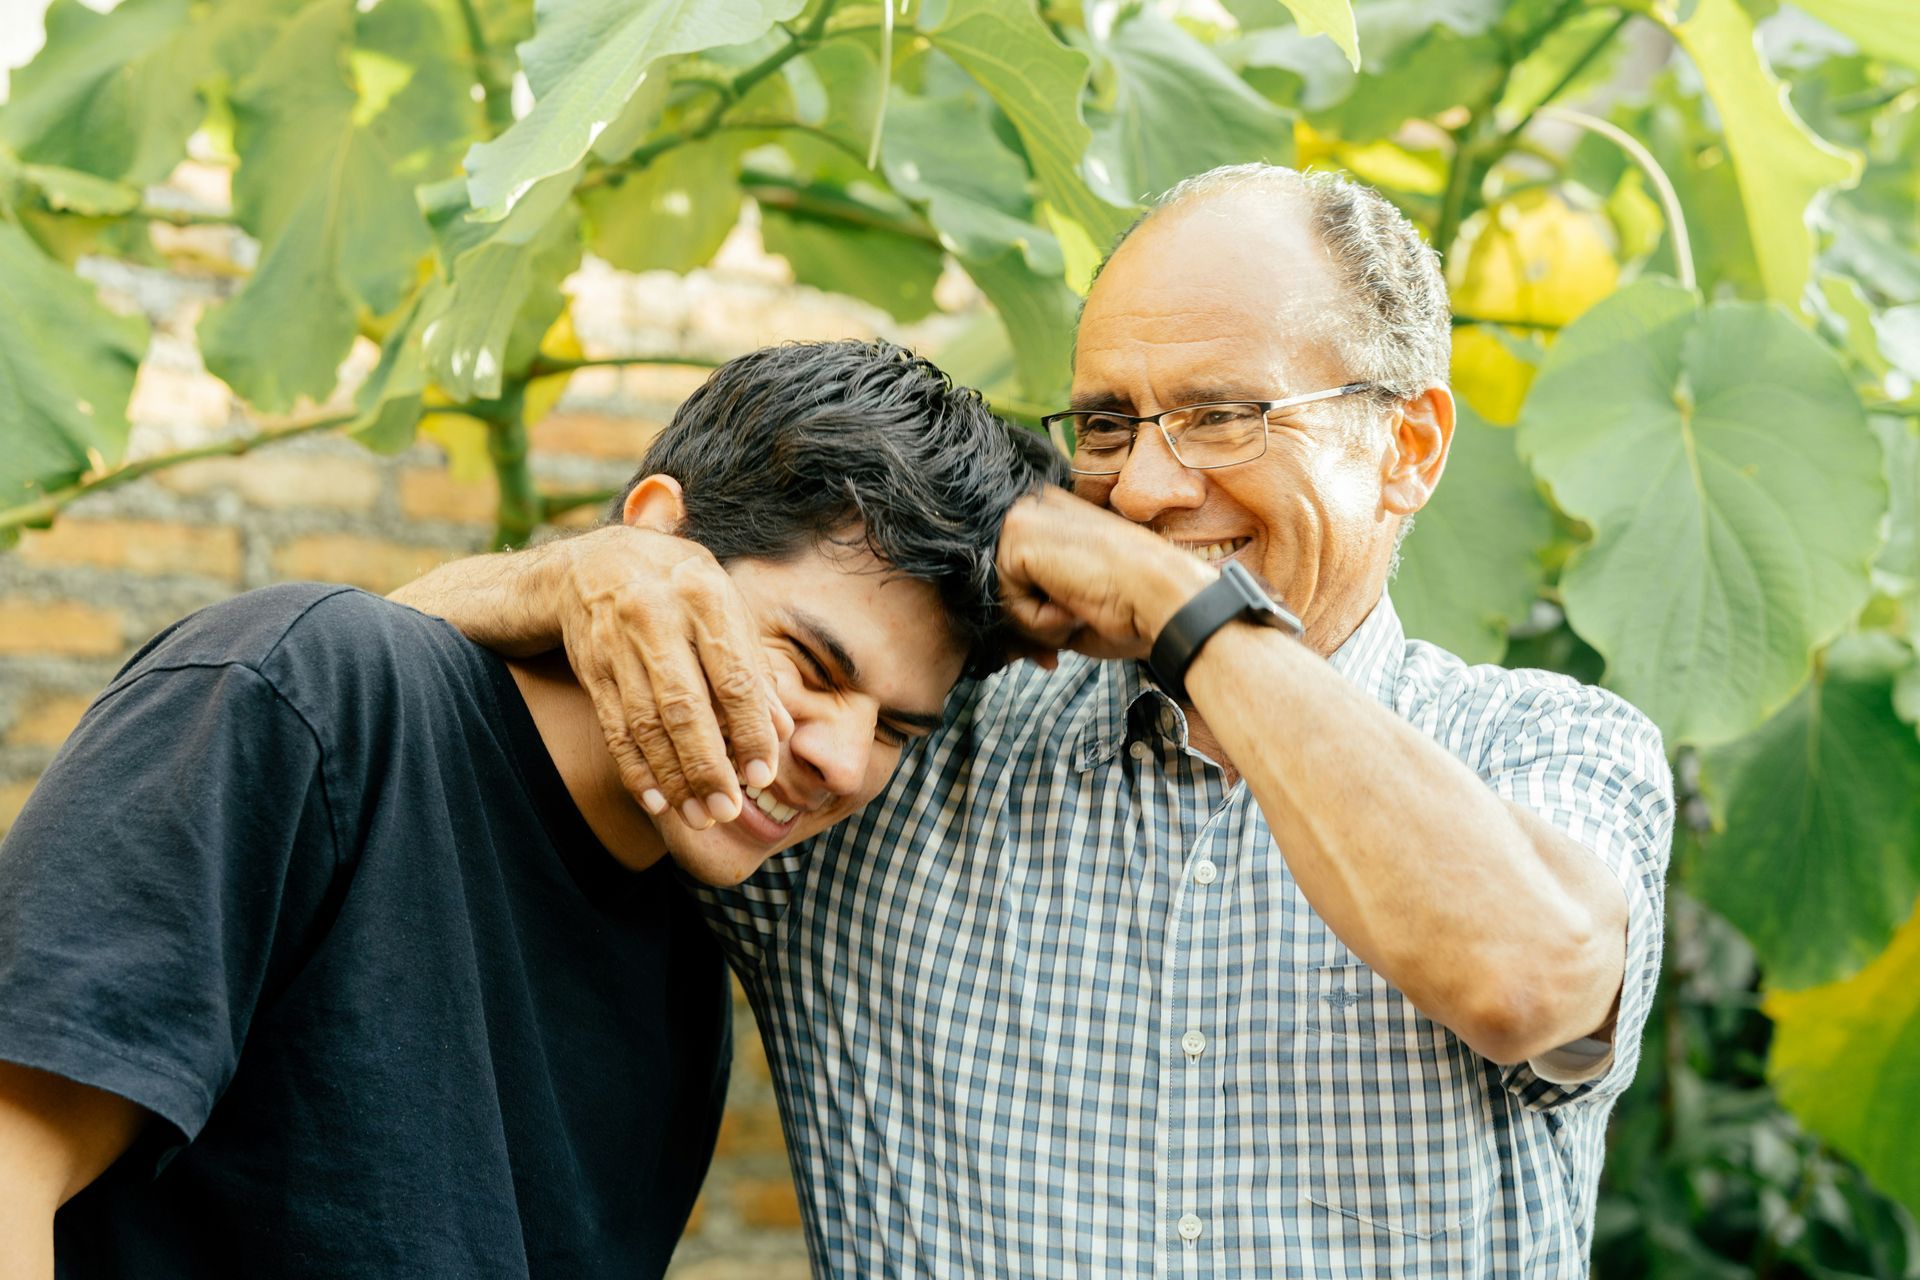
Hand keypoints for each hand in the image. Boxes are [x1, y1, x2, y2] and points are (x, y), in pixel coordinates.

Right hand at [551, 526, 793, 825]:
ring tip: (700, 816)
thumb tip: (781, 730)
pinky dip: (636, 769)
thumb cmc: (679, 588)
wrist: (592, 565)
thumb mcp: (724, 606)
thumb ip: (753, 665)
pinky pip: (615, 729)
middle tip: (728, 810)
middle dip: (708, 767)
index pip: (733, 675)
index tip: (763, 774)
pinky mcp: (592, 669)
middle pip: (684, 707)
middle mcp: (657, 617)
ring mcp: (617, 645)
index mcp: (704, 596)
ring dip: (674, 779)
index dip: (749, 729)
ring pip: (646, 725)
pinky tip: (657, 801)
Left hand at [995, 488, 1214, 660]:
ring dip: (1037, 624)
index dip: (1036, 618)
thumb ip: (1039, 608)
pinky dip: (1037, 622)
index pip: (1020, 573)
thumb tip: (1010, 644)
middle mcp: (1037, 506)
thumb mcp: (1075, 606)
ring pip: (1004, 593)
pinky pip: (1007, 599)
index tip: (1057, 647)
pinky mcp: (1018, 535)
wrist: (1163, 597)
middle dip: (1027, 628)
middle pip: (1005, 584)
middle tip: (1054, 655)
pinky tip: (1072, 608)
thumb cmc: (1134, 607)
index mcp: (1056, 515)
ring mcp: (1025, 516)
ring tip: (1077, 616)